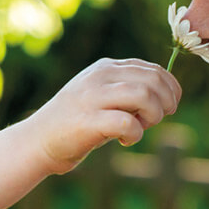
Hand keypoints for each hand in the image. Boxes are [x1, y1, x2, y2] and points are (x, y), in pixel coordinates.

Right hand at [18, 58, 180, 173]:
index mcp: (106, 67)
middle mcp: (100, 77)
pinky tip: (125, 140)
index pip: (153, 69)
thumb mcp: (102, 96)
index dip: (171, 88)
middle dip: (166, 103)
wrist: (38, 141)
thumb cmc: (77, 122)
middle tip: (156, 120)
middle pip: (153, 80)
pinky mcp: (87, 121)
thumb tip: (167, 95)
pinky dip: (135, 134)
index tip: (170, 106)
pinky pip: (127, 123)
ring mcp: (92, 97)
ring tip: (141, 127)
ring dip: (153, 116)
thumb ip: (128, 90)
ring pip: (144, 96)